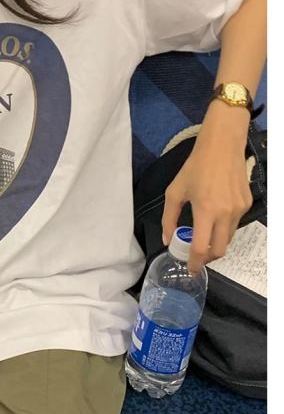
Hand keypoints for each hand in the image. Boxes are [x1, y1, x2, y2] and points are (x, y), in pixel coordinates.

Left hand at [162, 106, 253, 273]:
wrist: (222, 145)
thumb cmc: (196, 166)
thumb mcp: (175, 190)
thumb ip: (169, 218)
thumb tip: (167, 239)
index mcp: (206, 210)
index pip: (202, 248)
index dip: (195, 263)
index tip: (191, 269)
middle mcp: (225, 213)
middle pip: (219, 250)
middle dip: (208, 258)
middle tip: (198, 256)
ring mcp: (238, 210)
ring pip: (228, 238)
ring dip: (216, 242)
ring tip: (205, 233)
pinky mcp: (246, 204)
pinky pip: (235, 224)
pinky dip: (224, 226)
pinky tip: (217, 213)